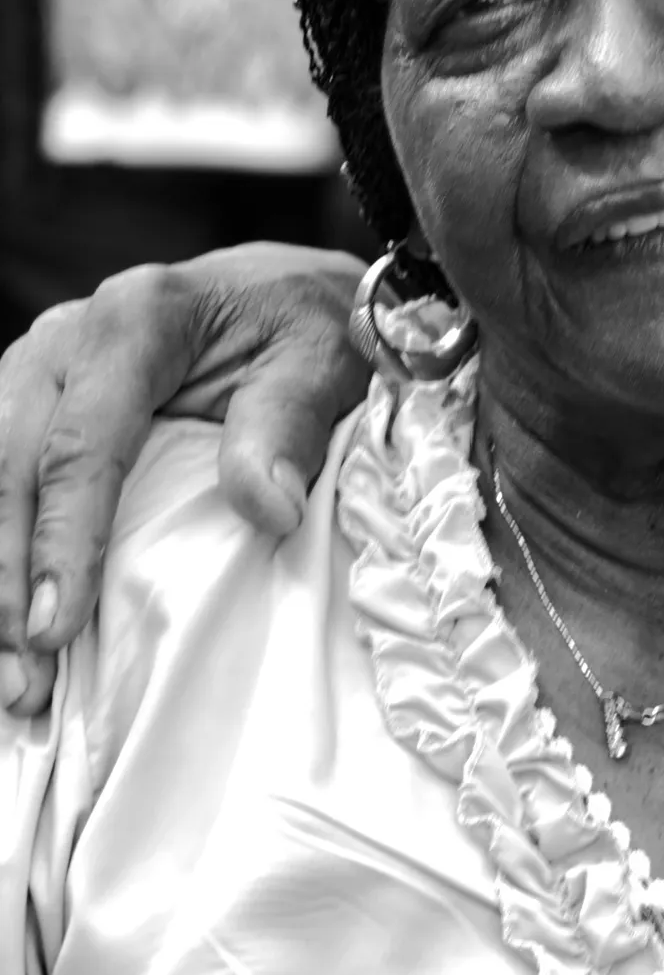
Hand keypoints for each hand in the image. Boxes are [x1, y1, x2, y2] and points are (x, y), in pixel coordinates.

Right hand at [0, 243, 368, 715]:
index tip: (57, 628)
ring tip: (12, 679)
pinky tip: (7, 625)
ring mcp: (37, 367)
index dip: (65, 540)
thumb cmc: (306, 328)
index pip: (81, 442)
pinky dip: (1, 551)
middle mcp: (69, 335)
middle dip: (9, 583)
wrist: (289, 293)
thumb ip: (287, 427)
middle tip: (25, 681)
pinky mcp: (27, 403)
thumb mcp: (321, 364)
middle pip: (9, 469)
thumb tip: (268, 509)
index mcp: (138, 318)